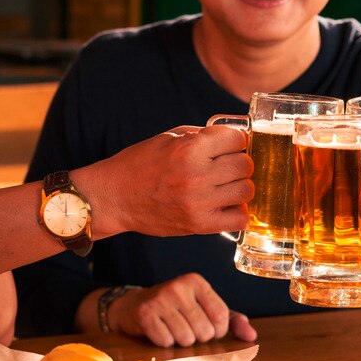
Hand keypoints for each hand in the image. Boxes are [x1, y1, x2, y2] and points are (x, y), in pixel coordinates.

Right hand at [86, 125, 253, 237]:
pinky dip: (237, 212)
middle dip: (239, 163)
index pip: (237, 138)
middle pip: (245, 164)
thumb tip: (235, 137)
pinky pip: (239, 218)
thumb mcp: (169, 138)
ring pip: (246, 190)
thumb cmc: (140, 164)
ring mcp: (199, 202)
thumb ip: (203, 136)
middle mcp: (197, 174)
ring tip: (225, 186)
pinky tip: (224, 205)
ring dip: (240, 186)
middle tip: (225, 167)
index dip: (235, 140)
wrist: (114, 197)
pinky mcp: (199, 224)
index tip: (229, 146)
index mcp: (189, 148)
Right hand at [108, 273, 257, 346]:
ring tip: (172, 329)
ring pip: (186, 339)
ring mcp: (161, 299)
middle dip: (197, 337)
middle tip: (185, 327)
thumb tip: (252, 337)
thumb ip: (232, 321)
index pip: (221, 318)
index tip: (205, 327)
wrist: (134, 305)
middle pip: (204, 331)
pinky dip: (164, 342)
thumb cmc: (177, 309)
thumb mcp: (205, 308)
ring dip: (181, 341)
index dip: (216, 331)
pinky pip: (166, 342)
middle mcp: (179, 286)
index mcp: (198, 282)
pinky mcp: (145, 314)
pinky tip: (159, 331)